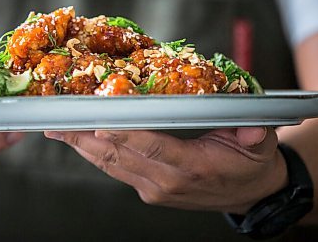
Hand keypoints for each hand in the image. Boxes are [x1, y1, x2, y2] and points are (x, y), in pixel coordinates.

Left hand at [45, 128, 287, 213]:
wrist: (248, 194)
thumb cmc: (249, 165)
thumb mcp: (260, 146)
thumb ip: (255, 135)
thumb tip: (253, 128)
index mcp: (192, 168)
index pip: (153, 148)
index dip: (125, 136)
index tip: (99, 122)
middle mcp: (167, 181)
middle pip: (120, 156)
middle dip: (86, 138)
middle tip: (59, 123)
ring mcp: (154, 189)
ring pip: (111, 165)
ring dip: (82, 147)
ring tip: (57, 131)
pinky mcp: (148, 190)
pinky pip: (116, 170)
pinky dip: (95, 155)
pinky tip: (79, 142)